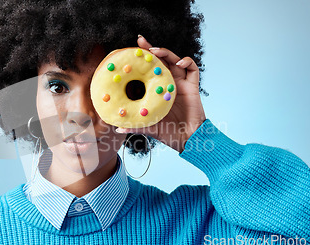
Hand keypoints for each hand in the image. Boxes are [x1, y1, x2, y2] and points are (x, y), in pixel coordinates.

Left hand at [116, 35, 206, 152]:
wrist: (188, 139)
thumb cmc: (168, 133)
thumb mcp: (148, 127)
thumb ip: (134, 126)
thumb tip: (116, 128)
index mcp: (157, 89)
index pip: (149, 70)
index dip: (142, 59)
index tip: (131, 50)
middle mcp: (168, 83)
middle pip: (161, 60)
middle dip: (152, 48)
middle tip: (141, 42)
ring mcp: (181, 83)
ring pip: (175, 60)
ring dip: (167, 52)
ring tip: (157, 51)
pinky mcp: (192, 86)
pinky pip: (193, 69)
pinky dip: (187, 62)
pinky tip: (180, 64)